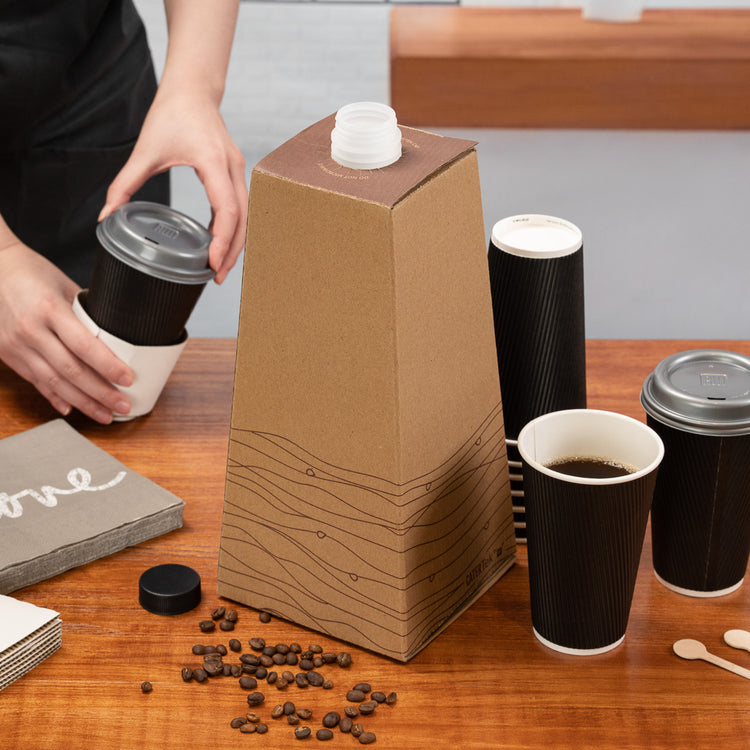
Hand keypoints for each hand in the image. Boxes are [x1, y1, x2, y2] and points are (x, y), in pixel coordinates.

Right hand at [0, 241, 133, 422]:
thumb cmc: (33, 272)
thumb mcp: (65, 285)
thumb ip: (87, 313)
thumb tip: (117, 333)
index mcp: (49, 309)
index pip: (84, 346)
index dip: (107, 366)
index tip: (127, 379)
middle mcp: (30, 330)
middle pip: (71, 370)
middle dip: (100, 393)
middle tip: (124, 405)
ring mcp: (16, 345)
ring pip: (54, 382)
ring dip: (82, 402)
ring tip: (105, 415)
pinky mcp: (8, 355)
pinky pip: (35, 381)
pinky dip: (55, 397)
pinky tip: (72, 409)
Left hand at [99, 89, 246, 283]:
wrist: (193, 90)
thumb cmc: (171, 114)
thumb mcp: (144, 150)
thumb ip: (124, 184)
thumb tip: (106, 215)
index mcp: (213, 162)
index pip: (227, 210)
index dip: (222, 241)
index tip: (211, 263)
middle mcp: (233, 168)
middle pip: (243, 220)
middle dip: (232, 251)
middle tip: (216, 277)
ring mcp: (238, 171)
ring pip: (247, 216)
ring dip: (236, 243)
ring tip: (220, 267)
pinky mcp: (236, 174)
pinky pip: (241, 207)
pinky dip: (234, 229)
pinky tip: (220, 244)